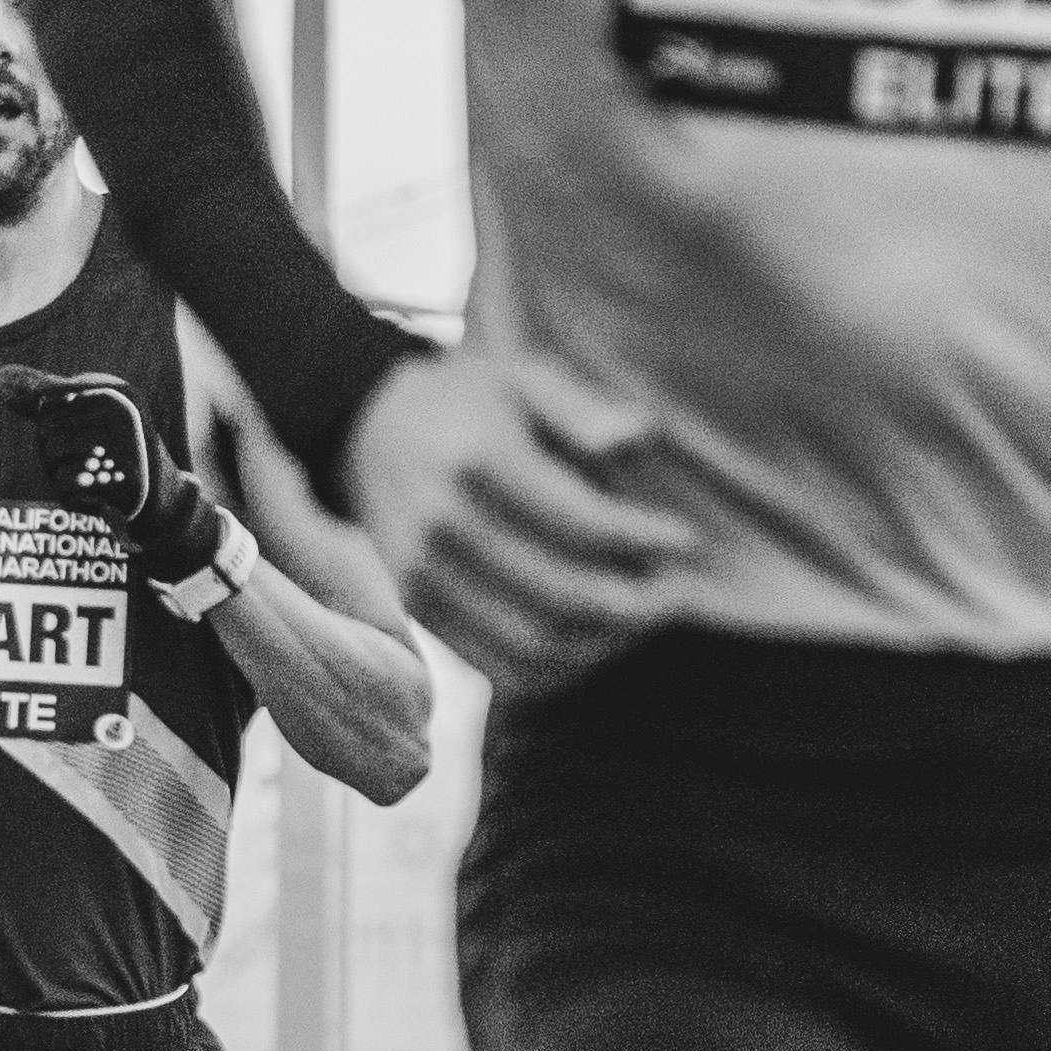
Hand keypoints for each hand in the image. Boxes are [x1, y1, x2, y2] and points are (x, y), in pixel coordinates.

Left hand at [0, 364, 223, 583]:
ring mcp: (124, 441)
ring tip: (89, 473)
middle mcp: (122, 408)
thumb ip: (46, 396)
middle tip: (86, 462)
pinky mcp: (120, 476)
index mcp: (115, 389)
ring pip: (50, 449)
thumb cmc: (112, 454)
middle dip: (54, 450)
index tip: (74, 436)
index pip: (48, 400)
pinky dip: (69, 491)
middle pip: (46, 427)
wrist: (158, 499)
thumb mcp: (85, 417)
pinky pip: (63, 479)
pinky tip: (92, 490)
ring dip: (59, 470)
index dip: (49, 425)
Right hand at [341, 350, 696, 694]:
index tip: (687, 539)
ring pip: (536, 645)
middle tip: (680, 593)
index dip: (644, 540)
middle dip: (637, 604)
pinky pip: (500, 668)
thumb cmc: (467, 400)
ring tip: (643, 619)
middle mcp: (443, 526)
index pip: (581, 524)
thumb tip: (639, 440)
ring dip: (605, 644)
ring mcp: (423, 575)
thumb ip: (581, 409)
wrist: (363, 429)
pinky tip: (595, 644)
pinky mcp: (418, 608)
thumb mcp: (523, 378)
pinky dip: (560, 671)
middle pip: (565, 595)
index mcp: (477, 461)